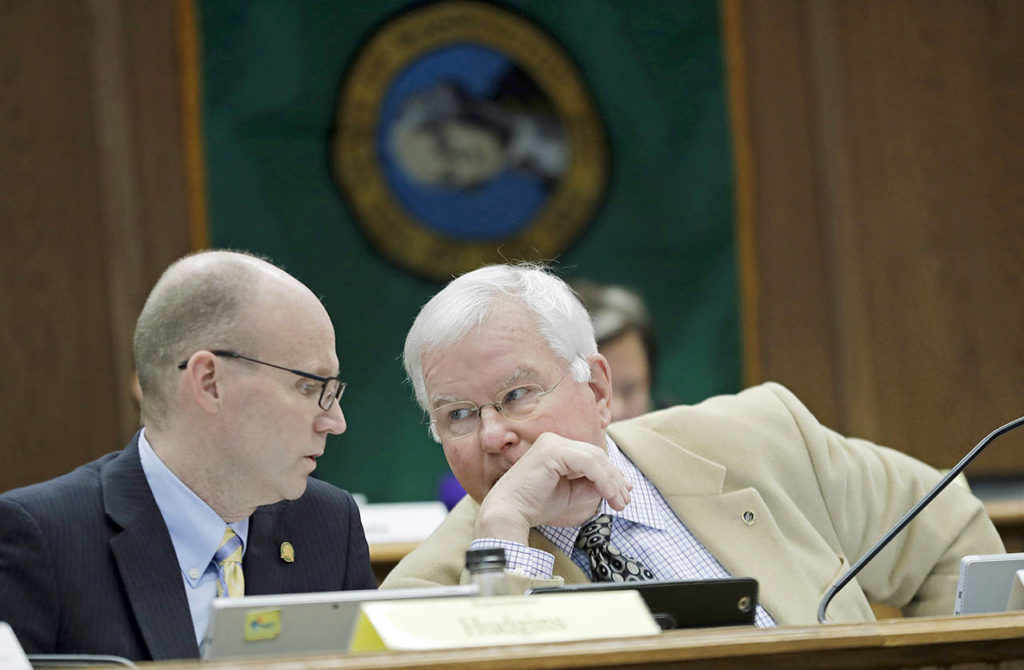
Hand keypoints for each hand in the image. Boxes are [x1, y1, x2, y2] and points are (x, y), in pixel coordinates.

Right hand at [473, 432, 631, 543]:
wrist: (509, 513)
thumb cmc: (535, 505)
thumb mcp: (571, 494)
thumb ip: (591, 486)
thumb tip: (617, 485)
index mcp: (555, 448)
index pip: (591, 457)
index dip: (611, 475)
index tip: (624, 494)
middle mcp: (554, 441)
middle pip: (596, 455)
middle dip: (615, 479)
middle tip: (625, 500)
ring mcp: (552, 443)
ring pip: (595, 457)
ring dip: (611, 481)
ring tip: (619, 501)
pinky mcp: (552, 450)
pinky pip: (587, 462)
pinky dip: (602, 478)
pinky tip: (608, 494)